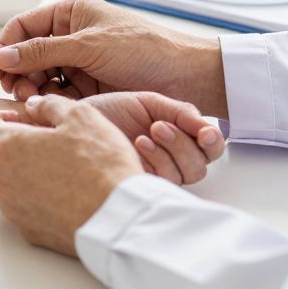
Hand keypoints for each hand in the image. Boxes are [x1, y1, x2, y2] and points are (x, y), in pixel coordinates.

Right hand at [0, 0, 228, 118]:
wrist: (184, 78)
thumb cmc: (146, 50)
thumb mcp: (89, 46)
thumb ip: (43, 51)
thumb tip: (4, 55)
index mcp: (70, 13)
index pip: (22, 27)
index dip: (3, 47)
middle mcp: (71, 35)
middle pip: (26, 53)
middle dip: (17, 72)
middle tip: (17, 92)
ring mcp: (79, 62)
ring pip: (39, 75)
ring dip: (32, 88)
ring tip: (35, 100)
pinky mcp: (87, 85)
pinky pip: (57, 92)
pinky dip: (49, 100)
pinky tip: (51, 107)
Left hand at [0, 93, 144, 256]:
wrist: (118, 218)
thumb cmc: (101, 164)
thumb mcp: (81, 116)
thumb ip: (49, 104)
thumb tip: (33, 105)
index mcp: (9, 147)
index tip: (18, 118)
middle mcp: (2, 180)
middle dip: (1, 144)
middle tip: (31, 141)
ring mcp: (13, 209)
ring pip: (1, 184)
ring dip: (15, 171)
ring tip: (48, 166)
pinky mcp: (28, 231)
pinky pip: (19, 208)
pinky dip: (29, 197)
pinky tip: (57, 193)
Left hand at [85, 92, 222, 183]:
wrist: (74, 119)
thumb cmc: (109, 111)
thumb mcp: (148, 103)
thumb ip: (179, 112)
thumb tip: (209, 128)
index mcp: (176, 136)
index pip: (210, 147)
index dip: (213, 141)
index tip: (204, 133)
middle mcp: (170, 159)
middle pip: (200, 165)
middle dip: (184, 145)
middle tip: (160, 126)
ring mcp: (155, 174)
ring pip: (185, 175)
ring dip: (171, 151)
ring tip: (147, 132)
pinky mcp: (139, 185)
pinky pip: (163, 180)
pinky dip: (156, 160)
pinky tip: (137, 144)